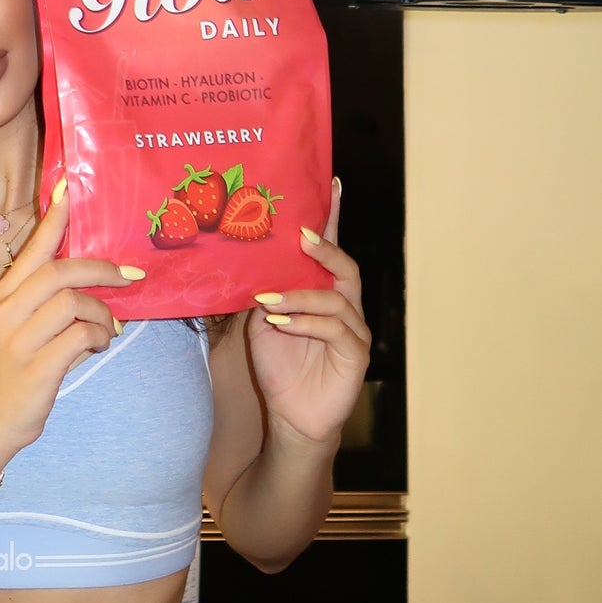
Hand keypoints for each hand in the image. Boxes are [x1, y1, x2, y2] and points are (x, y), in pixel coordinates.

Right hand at [0, 179, 139, 465]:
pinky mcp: (37, 366)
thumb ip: (47, 301)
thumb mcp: (22, 328)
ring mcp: (19, 340)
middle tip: (130, 275)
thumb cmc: (15, 371)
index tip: (69, 187)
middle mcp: (6, 312)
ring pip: (73, 302)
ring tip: (108, 328)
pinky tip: (99, 347)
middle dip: (101, 269)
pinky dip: (99, 338)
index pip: (32, 249)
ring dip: (102, 313)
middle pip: (58, 271)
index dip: (53, 219)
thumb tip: (96, 279)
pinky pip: (81, 336)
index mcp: (3, 296)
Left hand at [247, 179, 370, 446]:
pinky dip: (306, 322)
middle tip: (300, 237)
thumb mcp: (261, 325)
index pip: (330, 252)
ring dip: (300, 295)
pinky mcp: (356, 355)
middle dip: (325, 249)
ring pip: (336, 299)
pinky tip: (282, 323)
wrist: (291, 417)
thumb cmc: (280, 368)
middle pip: (345, 268)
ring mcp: (354, 330)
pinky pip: (335, 329)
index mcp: (324, 294)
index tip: (331, 186)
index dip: (333, 220)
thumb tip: (245, 262)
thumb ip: (261, 293)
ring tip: (269, 299)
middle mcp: (345, 307)